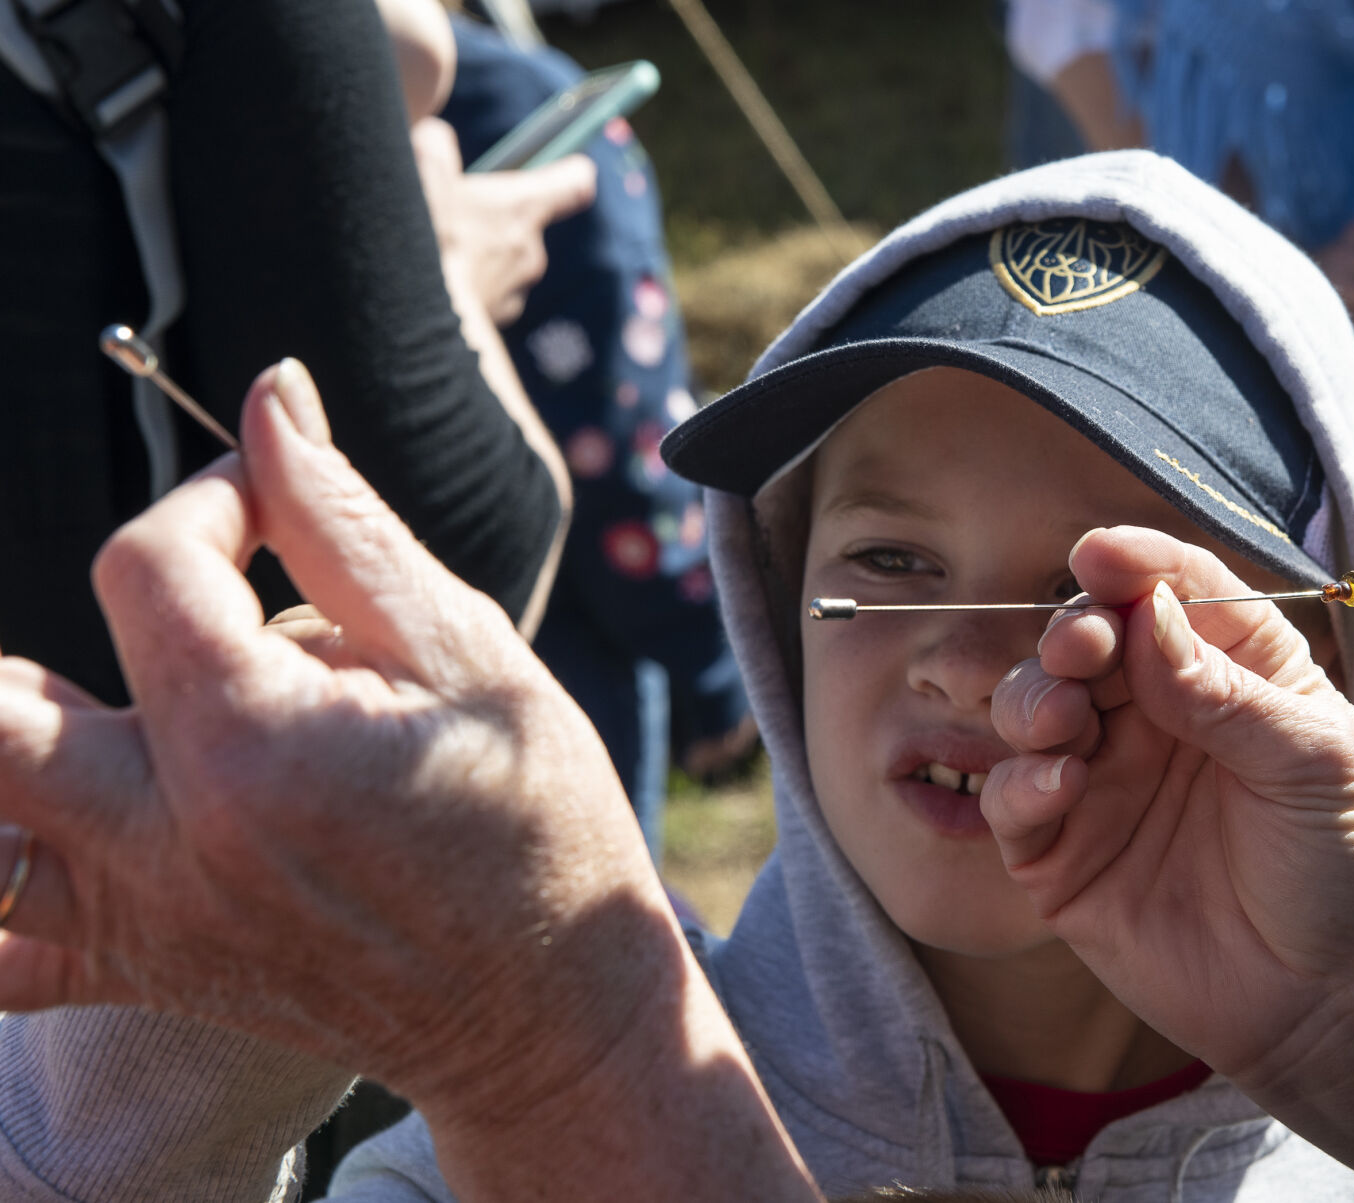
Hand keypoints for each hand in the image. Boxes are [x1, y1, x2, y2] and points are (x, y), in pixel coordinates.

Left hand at [0, 360, 813, 1201]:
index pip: (146, 564)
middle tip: (190, 610)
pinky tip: (84, 823)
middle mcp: (169, 842)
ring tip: (143, 714)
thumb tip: (270, 401)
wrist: (551, 1006)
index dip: (211, 499)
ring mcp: (142, 920)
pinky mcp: (141, 970)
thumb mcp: (469, 654)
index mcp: (258, 747)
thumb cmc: (538, 821)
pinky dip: (5, 881)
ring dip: (30, 737)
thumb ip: (347, 527)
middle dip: (93, 619)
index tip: (274, 507)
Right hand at [412, 116, 596, 325]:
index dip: (572, 173)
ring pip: (499, 260)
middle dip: (493, 216)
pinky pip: (484, 291)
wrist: (412, 320)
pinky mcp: (495, 321)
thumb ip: (437, 144)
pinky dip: (464, 282)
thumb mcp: (421, 171)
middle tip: (452, 213)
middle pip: (523, 223)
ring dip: (475, 252)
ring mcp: (514, 291)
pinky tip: (430, 279)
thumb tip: (438, 139)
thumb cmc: (422, 241)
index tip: (571, 168)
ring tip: (433, 250)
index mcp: (522, 209)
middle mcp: (530, 252)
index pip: (575, 185)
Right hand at [982, 527, 1353, 1195]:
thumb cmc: (1346, 870)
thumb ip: (1226, 689)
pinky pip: (1012, 802)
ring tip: (1062, 722)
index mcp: (1229, 673)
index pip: (1170, 593)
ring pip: (1031, 709)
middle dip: (1070, 633)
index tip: (1098, 556)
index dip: (1132, 565)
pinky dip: (1019, 785)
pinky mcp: (1062, 855)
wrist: (1330, 1006)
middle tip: (1080, 650)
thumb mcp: (1313, 762)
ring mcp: (1103, 783)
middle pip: (1085, 641)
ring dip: (1033, 699)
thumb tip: (1147, 614)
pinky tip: (1057, 789)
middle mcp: (1156, 716)